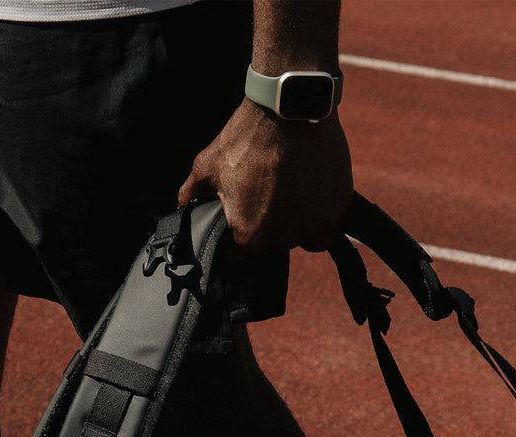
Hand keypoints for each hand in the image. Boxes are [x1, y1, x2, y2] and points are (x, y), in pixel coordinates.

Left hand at [178, 97, 352, 254]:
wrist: (290, 107)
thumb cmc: (247, 136)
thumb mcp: (207, 165)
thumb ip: (190, 195)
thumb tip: (180, 209)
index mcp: (248, 237)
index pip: (238, 251)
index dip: (236, 229)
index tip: (242, 206)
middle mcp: (280, 241)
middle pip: (269, 244)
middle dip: (264, 223)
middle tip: (266, 188)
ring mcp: (310, 229)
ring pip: (296, 237)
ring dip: (291, 220)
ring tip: (288, 185)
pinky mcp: (335, 215)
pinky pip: (323, 234)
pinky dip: (317, 221)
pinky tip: (309, 197)